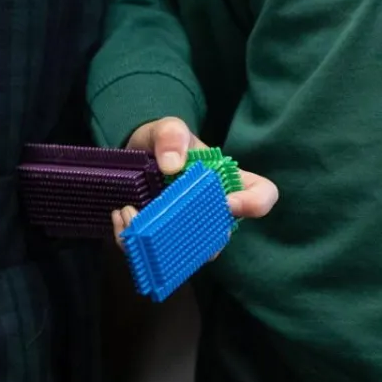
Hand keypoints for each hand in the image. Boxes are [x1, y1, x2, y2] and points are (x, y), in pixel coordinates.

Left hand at [114, 117, 278, 238]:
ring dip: (154, 240)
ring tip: (128, 213)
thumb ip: (172, 134)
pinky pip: (152, 252)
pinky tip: (120, 215)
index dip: (254, 203)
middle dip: (190, 233)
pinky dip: (131, 239)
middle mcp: (213, 211)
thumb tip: (173, 165)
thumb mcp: (167, 128)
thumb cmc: (163, 141)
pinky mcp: (160, 241)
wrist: (134, 155)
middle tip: (160, 212)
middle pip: (219, 236)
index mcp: (227, 181)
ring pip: (182, 252)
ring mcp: (187, 229)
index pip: (261, 195)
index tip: (228, 203)